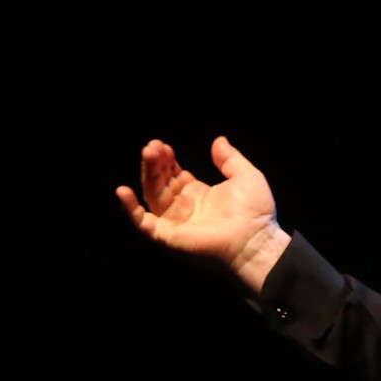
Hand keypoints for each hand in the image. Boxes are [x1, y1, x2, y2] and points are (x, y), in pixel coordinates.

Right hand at [115, 136, 290, 289]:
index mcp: (197, 193)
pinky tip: (123, 191)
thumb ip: (230, 159)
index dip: (166, 159)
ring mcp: (174, 222)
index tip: (164, 145)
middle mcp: (183, 207)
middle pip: (159, 181)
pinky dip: (130, 210)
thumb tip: (218, 141)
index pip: (172, 173)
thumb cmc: (255, 213)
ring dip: (146, 174)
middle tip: (154, 146)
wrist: (257, 240)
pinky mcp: (168, 236)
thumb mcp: (245, 176)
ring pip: (151, 195)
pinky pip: (143, 224)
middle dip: (155, 162)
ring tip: (148, 153)